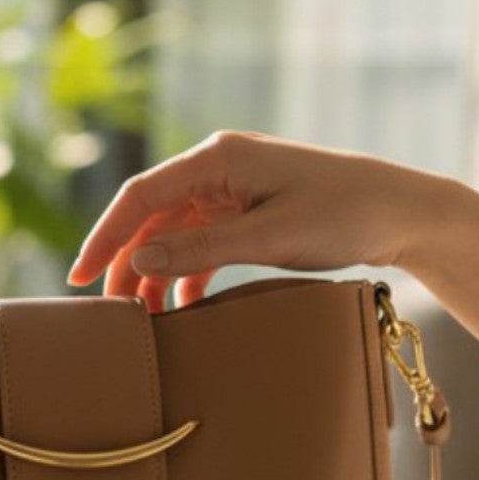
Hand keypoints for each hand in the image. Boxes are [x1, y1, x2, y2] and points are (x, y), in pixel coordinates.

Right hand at [68, 131, 447, 311]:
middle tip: (109, 314)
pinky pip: (204, 248)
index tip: (80, 278)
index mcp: (217, 158)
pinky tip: (183, 311)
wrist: (398, 212)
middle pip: (152, 219)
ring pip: (175, 237)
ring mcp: (233, 193)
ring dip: (156, 276)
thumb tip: (139, 262)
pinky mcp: (250, 217)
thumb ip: (202, 249)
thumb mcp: (269, 236)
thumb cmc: (341, 215)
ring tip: (143, 321)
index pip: (141, 196)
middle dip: (126, 265)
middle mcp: (219, 170)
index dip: (105, 237)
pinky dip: (189, 278)